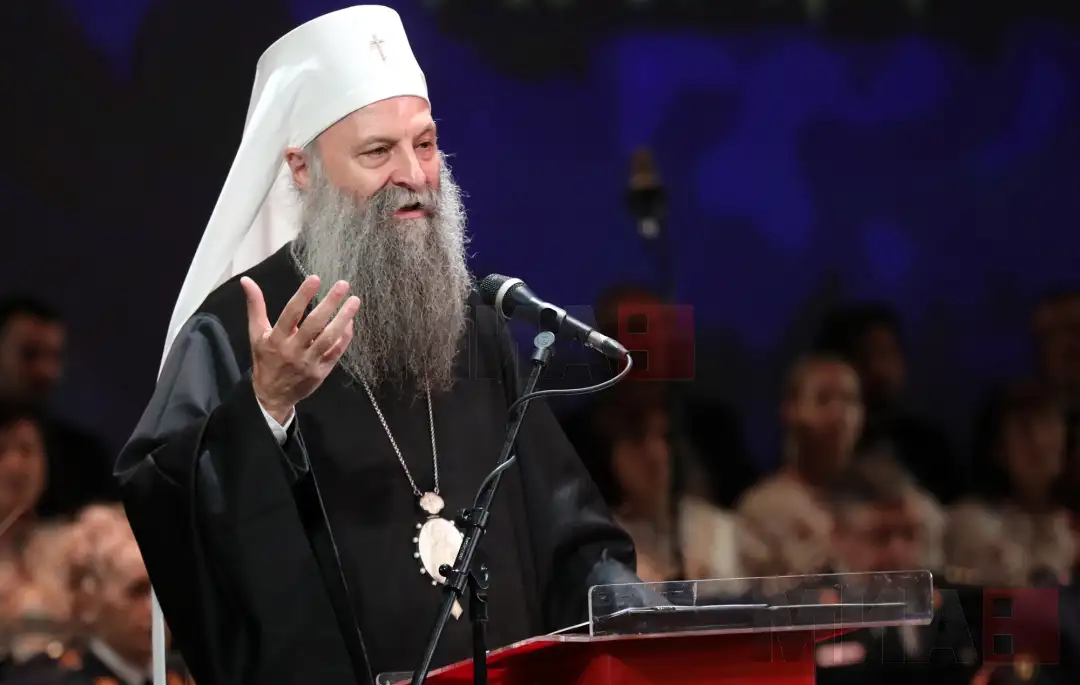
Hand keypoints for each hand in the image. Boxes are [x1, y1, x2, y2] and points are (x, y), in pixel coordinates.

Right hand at [241, 275, 359, 423]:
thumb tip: (247, 280)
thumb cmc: (265, 359)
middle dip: (330, 303)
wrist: (272, 395)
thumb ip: (255, 306)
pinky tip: (350, 322)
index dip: (303, 295)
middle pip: (314, 324)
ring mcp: (309, 361)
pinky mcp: (321, 371)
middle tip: (343, 285)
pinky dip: (345, 337)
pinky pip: (336, 351)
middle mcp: (293, 350)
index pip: (291, 313)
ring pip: (329, 338)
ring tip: (354, 301)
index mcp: (276, 339)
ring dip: (343, 318)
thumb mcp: (256, 333)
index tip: (315, 278)